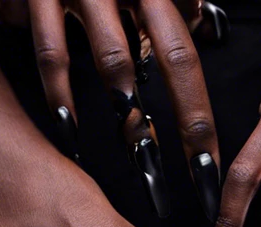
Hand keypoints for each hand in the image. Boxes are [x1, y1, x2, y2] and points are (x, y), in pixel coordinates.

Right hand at [22, 0, 221, 218]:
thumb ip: (172, 2)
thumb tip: (198, 23)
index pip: (189, 59)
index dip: (200, 114)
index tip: (210, 164)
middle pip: (171, 60)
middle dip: (184, 124)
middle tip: (193, 175)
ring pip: (112, 58)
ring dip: (126, 113)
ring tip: (141, 160)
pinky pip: (50, 48)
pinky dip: (58, 91)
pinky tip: (66, 127)